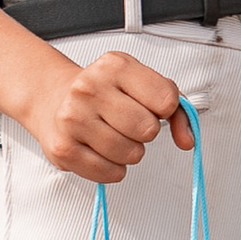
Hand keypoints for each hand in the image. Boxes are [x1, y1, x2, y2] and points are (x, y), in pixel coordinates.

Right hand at [22, 51, 194, 182]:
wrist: (53, 97)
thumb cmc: (103, 91)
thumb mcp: (141, 83)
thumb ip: (175, 108)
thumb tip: (187, 139)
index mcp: (115, 66)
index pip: (167, 99)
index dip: (166, 109)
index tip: (152, 106)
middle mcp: (90, 88)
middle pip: (148, 129)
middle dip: (146, 132)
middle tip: (129, 123)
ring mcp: (74, 119)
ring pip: (132, 154)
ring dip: (130, 151)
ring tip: (113, 135)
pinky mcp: (63, 149)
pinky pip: (110, 173)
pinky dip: (113, 168)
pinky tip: (101, 150)